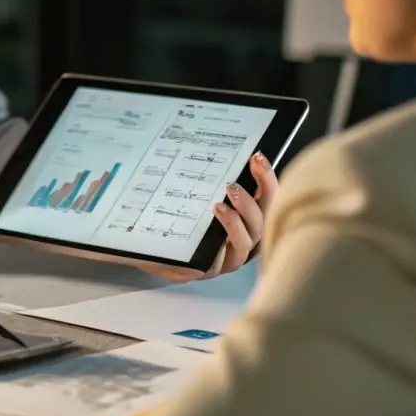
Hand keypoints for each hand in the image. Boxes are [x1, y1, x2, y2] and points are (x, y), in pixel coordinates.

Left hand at [137, 151, 279, 282]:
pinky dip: (218, 248)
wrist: (148, 242)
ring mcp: (226, 257)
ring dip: (235, 223)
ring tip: (218, 206)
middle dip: (251, 202)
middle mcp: (242, 238)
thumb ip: (211, 177)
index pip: (267, 199)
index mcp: (245, 218)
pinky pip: (218, 263)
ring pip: (245, 244)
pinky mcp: (206, 270)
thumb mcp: (195, 191)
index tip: (257, 158)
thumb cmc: (178, 215)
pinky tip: (210, 236)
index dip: (267, 180)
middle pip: (262, 223)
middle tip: (232, 186)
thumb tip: (220, 146)